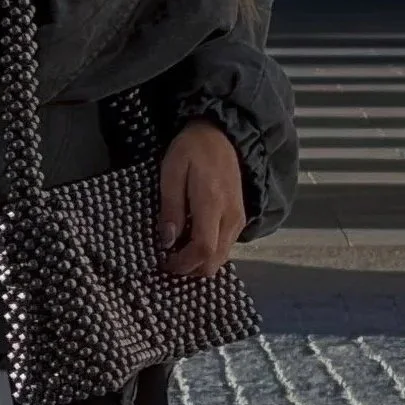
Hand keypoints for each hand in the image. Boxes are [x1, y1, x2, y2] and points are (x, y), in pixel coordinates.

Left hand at [158, 119, 245, 280]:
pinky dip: (209, 253)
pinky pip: (225, 247)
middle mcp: (231, 217)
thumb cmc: (192, 150)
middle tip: (169, 261)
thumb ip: (171, 207)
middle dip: (191, 268)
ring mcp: (238, 219)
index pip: (203, 249)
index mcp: (212, 204)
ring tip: (178, 252)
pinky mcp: (240, 218)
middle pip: (215, 261)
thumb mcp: (172, 172)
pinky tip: (191, 242)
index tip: (164, 262)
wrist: (221, 135)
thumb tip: (167, 241)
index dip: (183, 263)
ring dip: (199, 262)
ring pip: (221, 257)